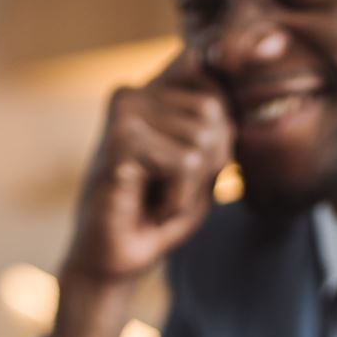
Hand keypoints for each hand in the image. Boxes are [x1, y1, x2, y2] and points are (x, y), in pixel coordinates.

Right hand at [48, 48, 233, 336]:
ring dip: (190, 186)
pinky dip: (177, 198)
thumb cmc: (158, 217)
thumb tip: (209, 71)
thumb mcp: (203, 166)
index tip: (206, 143)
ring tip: (156, 199)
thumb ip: (217, 123)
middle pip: (216, 111)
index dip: (225, 110)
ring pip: (204, 139)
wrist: (110, 265)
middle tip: (169, 190)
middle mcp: (134, 92)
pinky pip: (185, 163)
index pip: (211, 71)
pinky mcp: (120, 137)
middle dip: (208, 164)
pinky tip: (148, 209)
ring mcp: (124, 111)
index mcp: (151, 92)